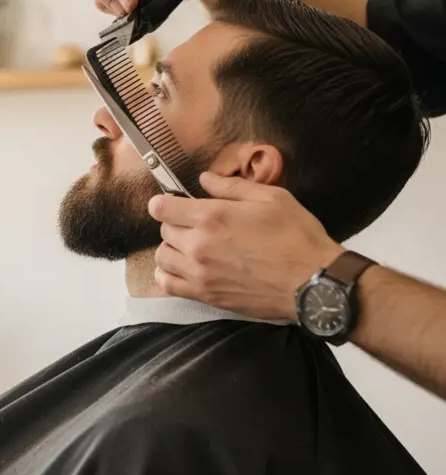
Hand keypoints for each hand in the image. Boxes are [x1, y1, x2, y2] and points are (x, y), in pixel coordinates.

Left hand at [149, 172, 344, 321]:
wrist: (312, 283)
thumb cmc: (296, 237)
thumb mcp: (271, 199)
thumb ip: (232, 187)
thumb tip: (204, 179)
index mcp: (212, 217)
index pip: (163, 208)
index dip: (164, 203)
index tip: (172, 203)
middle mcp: (198, 245)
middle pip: (165, 231)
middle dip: (176, 223)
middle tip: (196, 224)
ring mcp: (199, 273)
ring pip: (162, 257)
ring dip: (172, 248)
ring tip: (191, 246)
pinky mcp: (205, 295)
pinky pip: (167, 284)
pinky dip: (168, 275)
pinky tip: (183, 268)